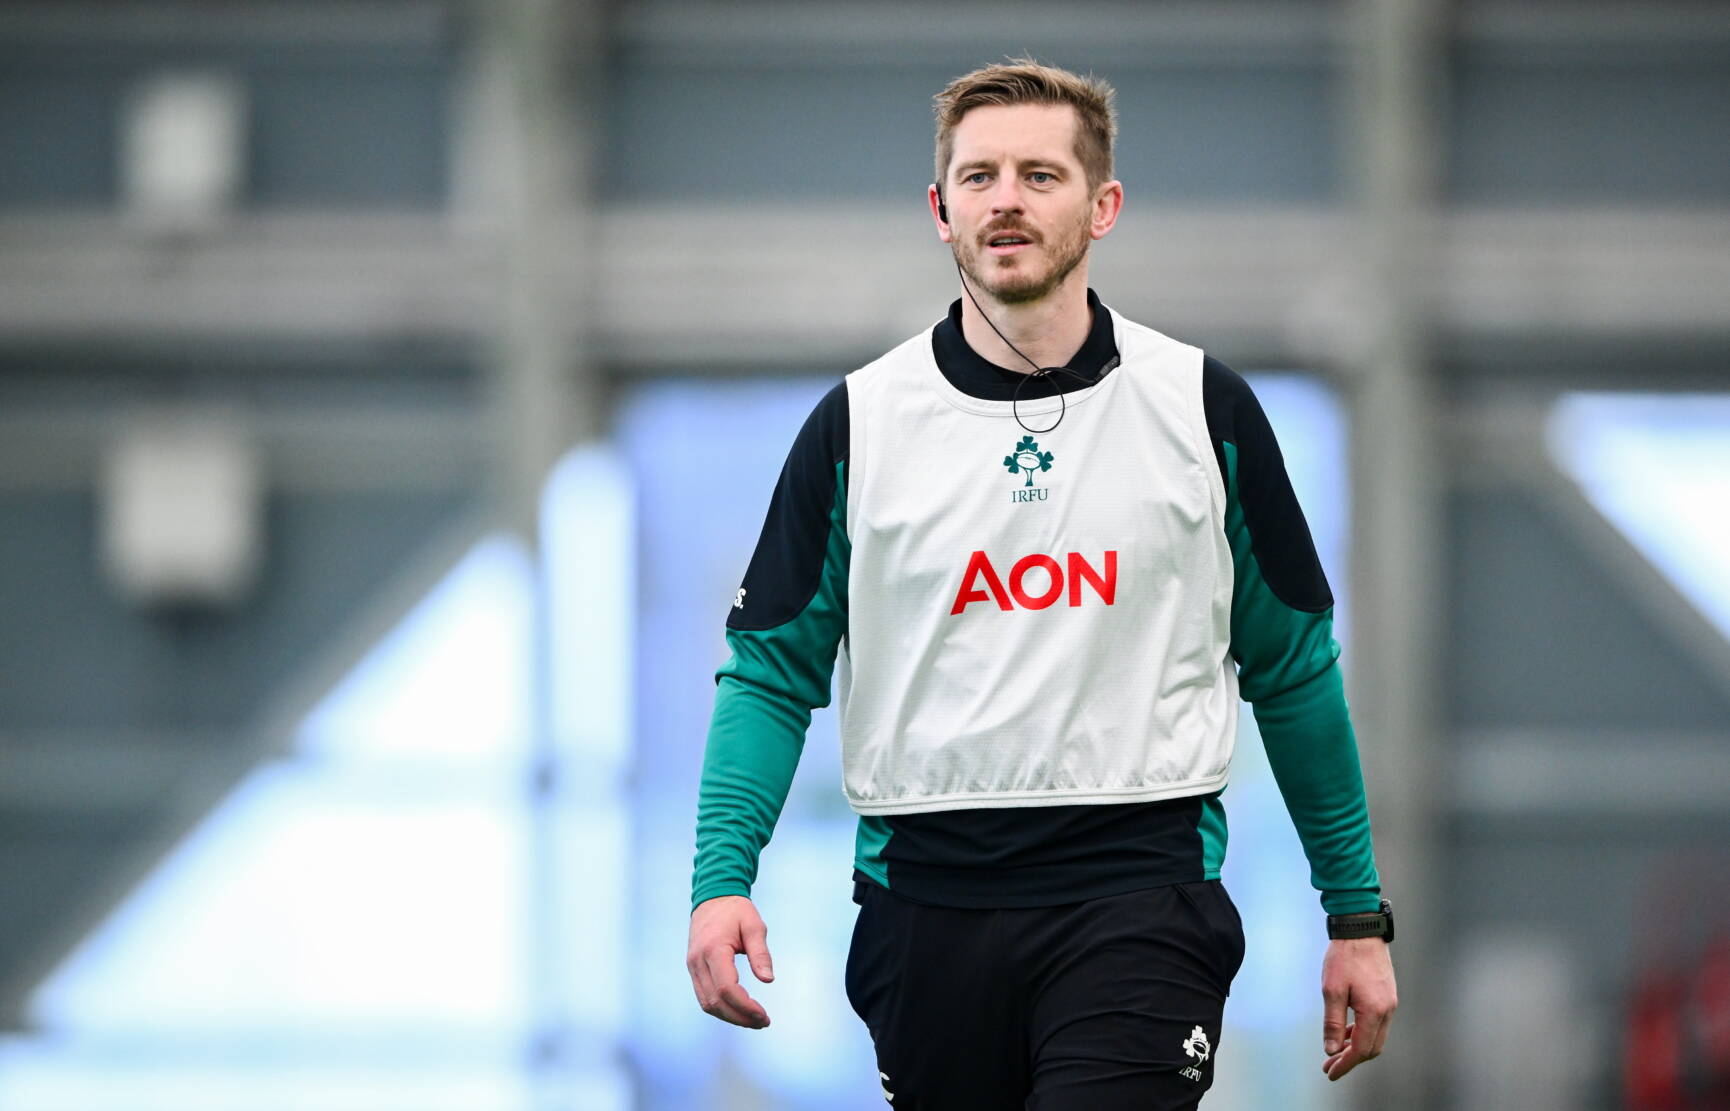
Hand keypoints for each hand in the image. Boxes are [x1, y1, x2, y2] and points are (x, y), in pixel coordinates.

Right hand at [687, 895, 774, 1028]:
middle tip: (763, 1022)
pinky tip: (739, 1010)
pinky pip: (704, 996)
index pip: (726, 988)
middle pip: (715, 1001)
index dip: (745, 1007)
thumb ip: (760, 953)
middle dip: (740, 1017)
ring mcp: (692, 966)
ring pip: (707, 1003)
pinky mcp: (693, 968)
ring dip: (730, 1016)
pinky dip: (721, 1008)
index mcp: (713, 949)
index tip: (764, 1015)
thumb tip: (768, 980)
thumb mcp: (754, 926)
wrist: (713, 897)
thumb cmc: (737, 911)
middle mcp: (698, 961)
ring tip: (753, 1020)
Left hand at [1320, 937, 1396, 1080]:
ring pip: (1375, 1036)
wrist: (1361, 929)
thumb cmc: (1345, 957)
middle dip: (1350, 1059)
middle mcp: (1387, 1010)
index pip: (1361, 1049)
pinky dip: (1361, 1032)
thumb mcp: (1332, 990)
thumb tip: (1332, 1049)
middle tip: (1329, 1066)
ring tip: (1334, 1052)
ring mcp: (1389, 1002)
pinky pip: (1376, 1023)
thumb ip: (1333, 1022)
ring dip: (1356, 1046)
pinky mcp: (1386, 995)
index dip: (1346, 1064)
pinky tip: (1346, 1032)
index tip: (1330, 1073)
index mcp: (1374, 1011)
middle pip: (1372, 1047)